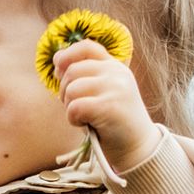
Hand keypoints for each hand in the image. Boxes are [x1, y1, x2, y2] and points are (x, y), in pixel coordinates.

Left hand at [51, 41, 162, 171]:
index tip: (58, 67)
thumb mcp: (101, 92)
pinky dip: (73, 119)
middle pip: (72, 70)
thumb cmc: (112, 121)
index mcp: (114, 66)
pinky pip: (75, 107)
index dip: (67, 54)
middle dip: (64, 91)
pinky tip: (85, 124)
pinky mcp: (110, 106)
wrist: (136, 146)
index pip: (87, 46)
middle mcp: (117, 73)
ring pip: (71, 89)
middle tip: (76, 107)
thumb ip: (84, 77)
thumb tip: (57, 63)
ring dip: (69, 106)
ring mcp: (115, 88)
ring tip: (84, 116)